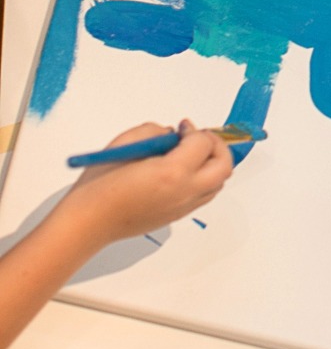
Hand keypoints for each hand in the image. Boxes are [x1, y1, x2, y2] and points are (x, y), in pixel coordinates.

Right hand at [60, 121, 233, 249]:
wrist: (88, 222)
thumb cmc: (100, 183)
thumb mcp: (126, 143)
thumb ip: (155, 132)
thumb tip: (173, 134)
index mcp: (172, 173)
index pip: (203, 144)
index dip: (195, 130)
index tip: (182, 126)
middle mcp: (184, 193)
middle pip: (223, 167)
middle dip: (217, 146)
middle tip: (199, 137)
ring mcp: (182, 208)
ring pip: (217, 184)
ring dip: (212, 164)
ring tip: (191, 153)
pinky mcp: (175, 218)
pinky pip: (203, 196)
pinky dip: (203, 179)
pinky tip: (182, 170)